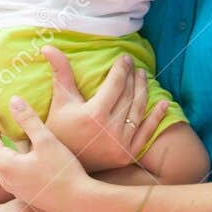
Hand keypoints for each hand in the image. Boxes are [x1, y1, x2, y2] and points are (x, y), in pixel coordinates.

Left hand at [0, 99, 86, 211]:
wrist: (80, 203)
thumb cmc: (64, 171)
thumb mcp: (46, 141)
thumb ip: (28, 119)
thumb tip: (13, 100)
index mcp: (5, 165)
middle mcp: (5, 179)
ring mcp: (13, 188)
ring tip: (0, 129)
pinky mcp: (23, 193)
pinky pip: (4, 171)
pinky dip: (3, 155)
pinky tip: (15, 150)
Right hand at [38, 45, 171, 168]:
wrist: (61, 164)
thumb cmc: (58, 129)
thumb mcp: (61, 100)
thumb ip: (60, 72)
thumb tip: (48, 47)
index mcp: (94, 114)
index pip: (115, 85)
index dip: (121, 69)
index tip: (125, 57)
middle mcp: (111, 130)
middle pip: (128, 96)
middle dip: (132, 77)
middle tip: (133, 65)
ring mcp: (121, 144)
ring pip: (138, 111)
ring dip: (143, 91)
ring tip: (143, 76)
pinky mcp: (127, 155)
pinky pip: (146, 133)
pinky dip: (155, 118)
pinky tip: (164, 103)